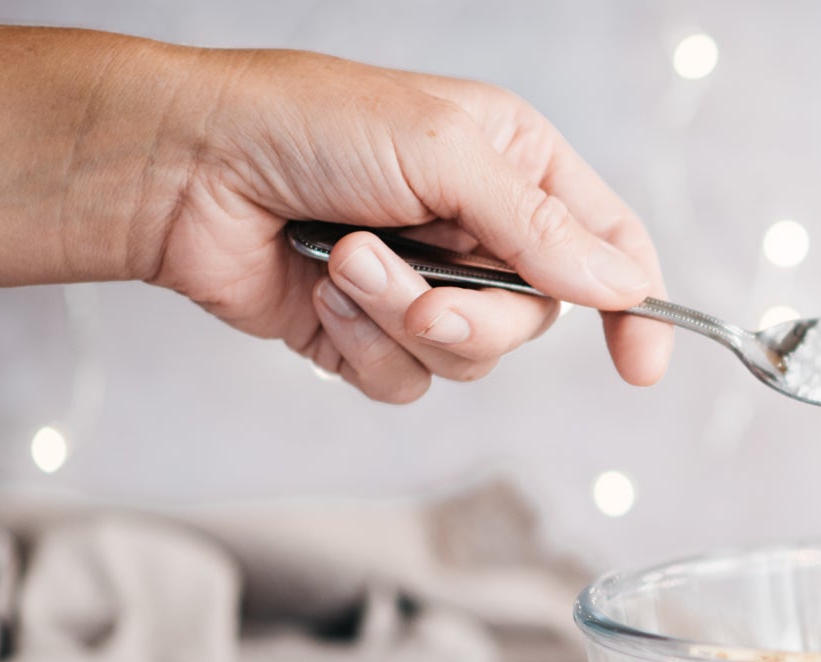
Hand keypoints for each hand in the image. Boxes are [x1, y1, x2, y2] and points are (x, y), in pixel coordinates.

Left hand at [147, 49, 670, 402]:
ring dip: (404, 320)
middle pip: (537, 319)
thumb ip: (539, 228)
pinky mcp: (366, 333)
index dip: (631, 305)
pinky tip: (322, 296)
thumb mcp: (445, 152)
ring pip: (469, 357)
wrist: (182, 167)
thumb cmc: (305, 124)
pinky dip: (364, 347)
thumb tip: (620, 284)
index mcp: (513, 165)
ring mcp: (421, 284)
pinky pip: (405, 380)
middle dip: (477, 316)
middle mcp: (475, 228)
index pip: (606, 245)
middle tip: (424, 296)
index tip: (637, 365)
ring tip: (347, 264)